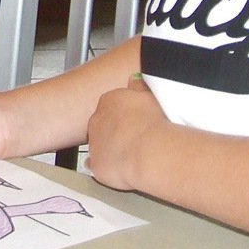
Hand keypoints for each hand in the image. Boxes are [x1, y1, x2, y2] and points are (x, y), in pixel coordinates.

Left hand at [84, 75, 165, 190]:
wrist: (148, 151)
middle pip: (102, 124)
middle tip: (133, 138)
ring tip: (130, 155)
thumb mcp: (150, 96)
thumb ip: (138, 87)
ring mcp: (94, 142)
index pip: (111, 105)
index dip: (123, 115)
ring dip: (110, 149)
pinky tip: (117, 169)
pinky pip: (95, 165)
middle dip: (115, 131)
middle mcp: (96, 120)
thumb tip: (133, 80)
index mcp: (109, 101)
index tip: (134, 121)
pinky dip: (104, 167)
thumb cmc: (153, 123)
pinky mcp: (95, 164)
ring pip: (99, 145)